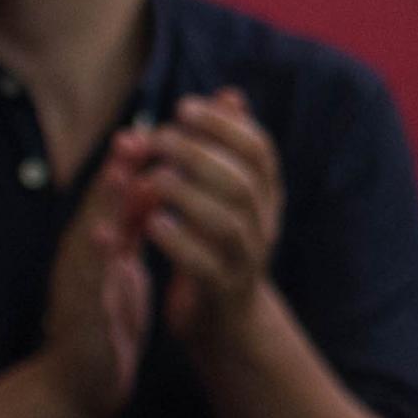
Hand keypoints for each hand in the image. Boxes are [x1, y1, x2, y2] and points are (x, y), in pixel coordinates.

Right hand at [38, 133, 153, 417]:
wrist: (82, 382)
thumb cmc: (104, 311)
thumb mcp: (121, 260)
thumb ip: (131, 222)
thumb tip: (151, 175)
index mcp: (97, 244)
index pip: (113, 198)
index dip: (130, 163)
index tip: (150, 125)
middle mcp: (83, 259)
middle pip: (98, 209)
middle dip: (115, 173)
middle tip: (133, 135)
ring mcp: (79, 286)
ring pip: (89, 240)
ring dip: (103, 207)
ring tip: (120, 176)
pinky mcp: (82, 318)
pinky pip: (88, 285)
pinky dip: (96, 261)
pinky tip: (106, 240)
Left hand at [145, 89, 284, 350]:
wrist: (226, 323)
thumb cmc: (218, 246)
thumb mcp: (228, 195)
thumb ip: (226, 149)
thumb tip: (230, 95)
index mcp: (266, 196)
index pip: (259, 150)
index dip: (224, 125)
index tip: (184, 106)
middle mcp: (264, 224)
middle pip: (241, 181)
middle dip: (199, 153)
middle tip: (159, 138)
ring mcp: (246, 259)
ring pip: (228, 221)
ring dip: (187, 194)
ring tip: (151, 178)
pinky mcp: (221, 291)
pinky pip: (205, 265)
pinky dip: (179, 241)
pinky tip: (151, 224)